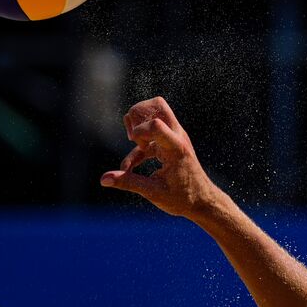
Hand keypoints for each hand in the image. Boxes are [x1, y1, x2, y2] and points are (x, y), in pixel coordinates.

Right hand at [100, 97, 222, 218]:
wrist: (202, 201)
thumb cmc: (182, 198)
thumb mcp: (153, 192)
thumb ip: (128, 183)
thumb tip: (103, 179)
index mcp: (176, 148)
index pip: (156, 124)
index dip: (139, 131)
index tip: (135, 145)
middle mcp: (177, 136)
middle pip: (157, 104)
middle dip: (137, 116)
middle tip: (133, 138)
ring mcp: (174, 137)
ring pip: (155, 112)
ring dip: (138, 126)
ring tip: (135, 146)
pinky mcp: (169, 142)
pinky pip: (151, 133)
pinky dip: (138, 144)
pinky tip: (129, 167)